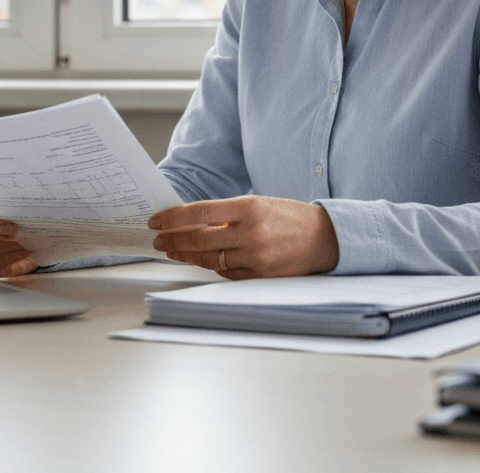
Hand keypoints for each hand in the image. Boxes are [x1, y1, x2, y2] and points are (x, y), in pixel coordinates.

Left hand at [148, 196, 339, 279]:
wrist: (323, 238)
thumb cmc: (288, 216)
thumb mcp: (258, 203)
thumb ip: (227, 213)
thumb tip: (190, 220)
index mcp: (248, 207)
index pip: (199, 212)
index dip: (172, 217)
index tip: (156, 220)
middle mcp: (250, 232)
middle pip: (198, 238)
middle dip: (172, 239)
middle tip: (158, 239)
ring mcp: (255, 256)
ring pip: (209, 258)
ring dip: (186, 255)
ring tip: (172, 251)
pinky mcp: (259, 275)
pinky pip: (226, 273)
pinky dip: (211, 266)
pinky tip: (200, 260)